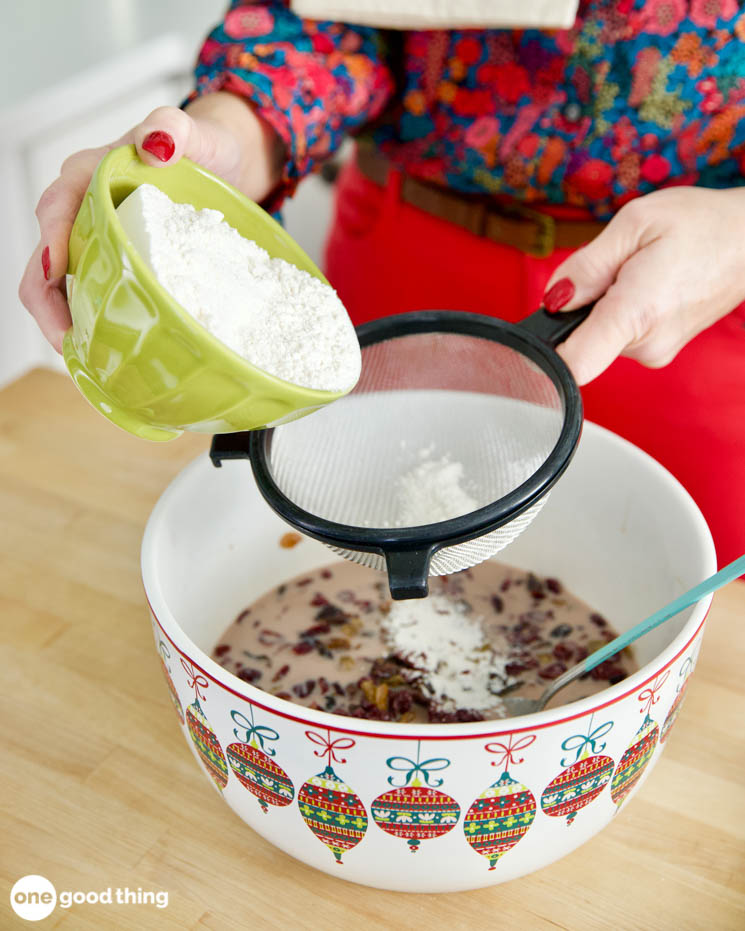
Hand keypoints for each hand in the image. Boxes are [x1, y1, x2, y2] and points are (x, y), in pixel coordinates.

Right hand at [18, 93, 283, 351]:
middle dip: (48, 302)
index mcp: (89, 175)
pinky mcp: (115, 263)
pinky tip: (109, 347)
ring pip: (61, 285)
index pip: (55, 209)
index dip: (51, 244)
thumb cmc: (204, 147)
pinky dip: (93, 321)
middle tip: (69, 342)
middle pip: (44, 259)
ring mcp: (97, 239)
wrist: (223, 163)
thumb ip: (174, 128)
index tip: (58, 274)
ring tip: (85, 357)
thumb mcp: (195, 133)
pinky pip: (91, 293)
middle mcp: (83, 209)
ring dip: (66, 320)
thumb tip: (156, 144)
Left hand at [542, 186, 744, 384]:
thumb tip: (554, 298)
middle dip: (583, 305)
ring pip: (599, 336)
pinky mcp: (658, 350)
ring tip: (640, 271)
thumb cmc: (703, 225)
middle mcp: (645, 345)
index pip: (574, 366)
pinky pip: (619, 335)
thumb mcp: (635, 223)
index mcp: (635, 315)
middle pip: (579, 340)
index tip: (543, 331)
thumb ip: (585, 265)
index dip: (546, 353)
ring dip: (604, 305)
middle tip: (617, 269)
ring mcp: (655, 352)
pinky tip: (648, 284)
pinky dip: (622, 310)